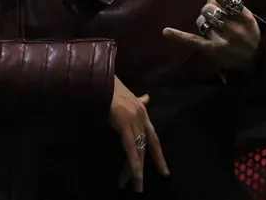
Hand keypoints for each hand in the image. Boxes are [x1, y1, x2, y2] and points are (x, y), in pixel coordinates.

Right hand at [108, 76, 168, 192]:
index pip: (153, 135)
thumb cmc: (110, 86)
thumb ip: (138, 99)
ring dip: (137, 170)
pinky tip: (135, 175)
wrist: (101, 79)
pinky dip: (134, 163)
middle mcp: (141, 116)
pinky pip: (130, 148)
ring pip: (138, 150)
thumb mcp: (128, 94)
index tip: (163, 167)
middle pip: (148, 145)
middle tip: (160, 176)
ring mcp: (134, 121)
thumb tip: (147, 97)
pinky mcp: (125, 124)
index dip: (158, 152)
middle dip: (155, 161)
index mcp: (142, 111)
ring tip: (137, 185)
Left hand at [163, 0, 260, 71]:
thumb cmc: (250, 34)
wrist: (256, 61)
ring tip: (214, 28)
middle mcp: (234, 28)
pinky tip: (166, 32)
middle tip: (216, 15)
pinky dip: (179, 36)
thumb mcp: (246, 17)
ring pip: (201, 21)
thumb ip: (230, 5)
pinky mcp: (212, 51)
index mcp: (245, 17)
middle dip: (208, 8)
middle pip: (209, 9)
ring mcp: (222, 41)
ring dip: (204, 21)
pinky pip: (193, 41)